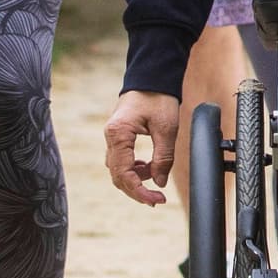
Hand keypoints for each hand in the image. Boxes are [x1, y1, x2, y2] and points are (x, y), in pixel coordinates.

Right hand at [103, 89, 184, 204]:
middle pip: (117, 176)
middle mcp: (110, 137)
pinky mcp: (118, 137)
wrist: (152, 77)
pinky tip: (149, 168)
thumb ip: (163, 158)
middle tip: (158, 199)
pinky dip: (134, 169)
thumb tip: (159, 183)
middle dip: (137, 190)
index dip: (139, 191)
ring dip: (135, 179)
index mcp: (118, 134)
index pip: (124, 173)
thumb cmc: (159, 98)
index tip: (157, 200)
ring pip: (118, 170)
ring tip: (156, 179)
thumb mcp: (167, 129)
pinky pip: (121, 160)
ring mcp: (112, 137)